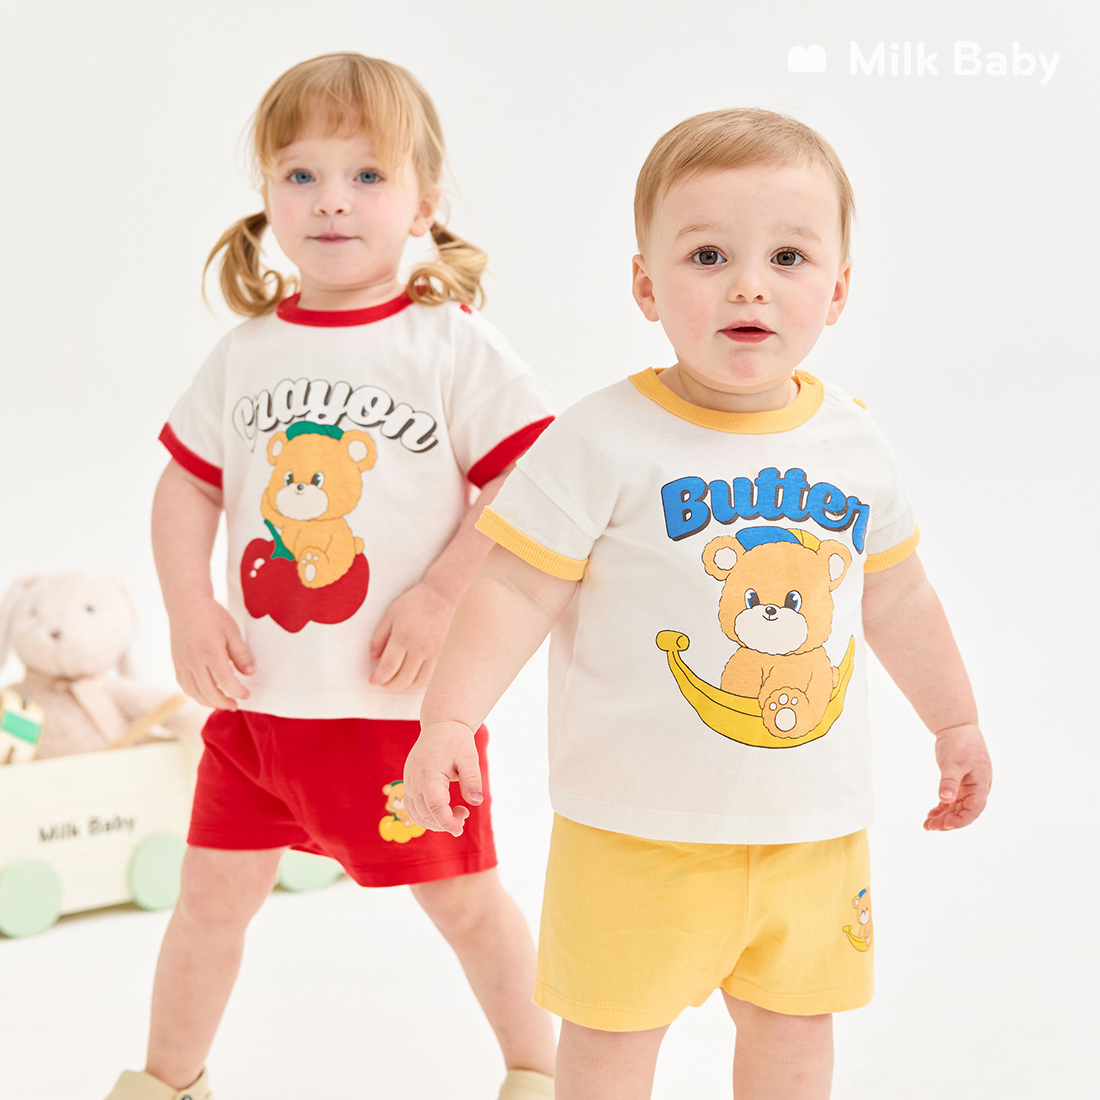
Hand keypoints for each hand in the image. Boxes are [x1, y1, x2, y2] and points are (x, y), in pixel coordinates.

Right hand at [169, 597, 253, 709]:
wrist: (186, 605)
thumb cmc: (212, 616)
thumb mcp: (232, 631)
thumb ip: (241, 654)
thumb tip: (249, 673)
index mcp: (210, 651)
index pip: (224, 680)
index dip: (236, 691)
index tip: (246, 695)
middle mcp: (193, 661)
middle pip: (209, 691)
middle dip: (223, 702)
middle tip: (235, 705)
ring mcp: (182, 664)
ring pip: (195, 692)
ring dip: (209, 702)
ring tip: (223, 703)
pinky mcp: (176, 664)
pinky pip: (185, 686)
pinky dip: (196, 695)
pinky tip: (206, 696)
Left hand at [369, 582, 456, 690]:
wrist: (444, 596)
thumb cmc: (416, 603)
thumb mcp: (391, 614)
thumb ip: (379, 637)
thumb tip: (374, 658)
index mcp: (403, 637)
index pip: (388, 668)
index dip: (378, 678)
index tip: (373, 680)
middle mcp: (420, 648)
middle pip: (402, 680)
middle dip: (389, 685)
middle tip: (383, 682)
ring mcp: (435, 654)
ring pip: (418, 683)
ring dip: (405, 686)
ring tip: (397, 681)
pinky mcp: (444, 656)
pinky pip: (431, 678)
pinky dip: (420, 682)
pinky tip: (413, 675)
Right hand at [403, 721, 482, 836]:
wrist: (440, 726)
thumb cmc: (456, 741)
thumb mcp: (469, 758)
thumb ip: (472, 779)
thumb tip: (476, 801)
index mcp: (428, 773)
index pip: (434, 807)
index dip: (446, 822)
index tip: (460, 829)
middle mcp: (414, 780)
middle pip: (425, 814)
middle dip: (445, 822)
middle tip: (464, 814)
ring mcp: (408, 782)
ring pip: (416, 814)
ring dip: (434, 822)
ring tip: (456, 813)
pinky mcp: (408, 784)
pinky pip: (411, 808)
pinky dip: (425, 817)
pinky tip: (442, 813)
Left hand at [924, 723, 991, 830]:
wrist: (957, 728)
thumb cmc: (960, 743)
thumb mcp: (954, 762)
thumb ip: (950, 781)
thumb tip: (946, 799)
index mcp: (981, 785)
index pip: (974, 809)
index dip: (961, 820)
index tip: (945, 825)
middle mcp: (976, 789)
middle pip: (964, 812)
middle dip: (948, 821)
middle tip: (931, 827)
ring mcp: (968, 787)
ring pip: (957, 808)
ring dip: (943, 817)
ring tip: (927, 825)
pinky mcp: (959, 783)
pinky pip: (951, 800)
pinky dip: (942, 808)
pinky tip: (931, 814)